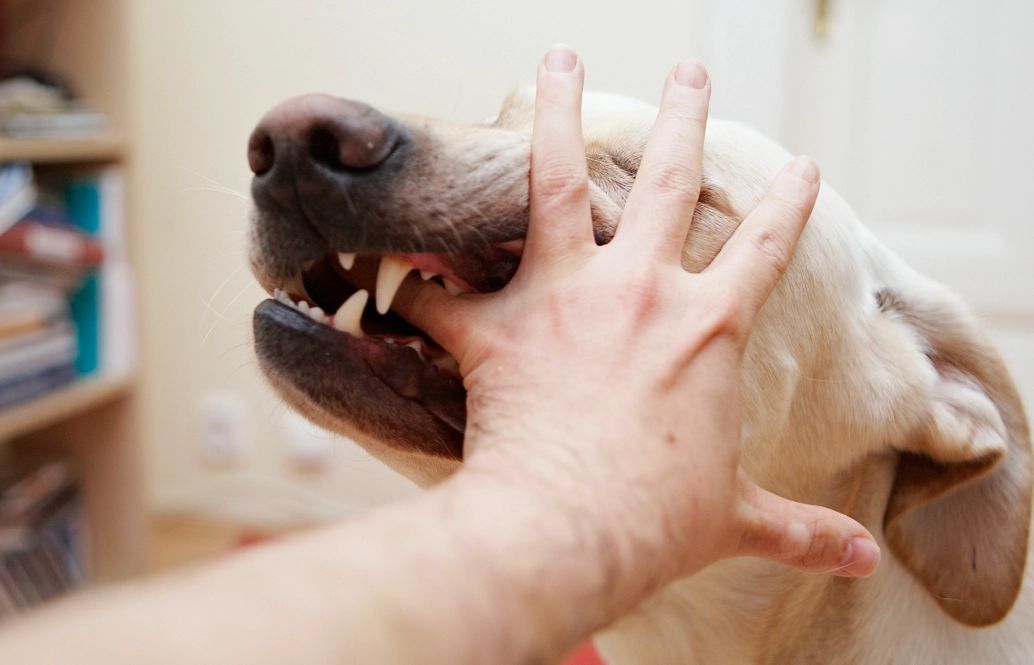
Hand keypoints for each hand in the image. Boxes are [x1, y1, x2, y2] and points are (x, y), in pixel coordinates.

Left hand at [394, 45, 878, 609]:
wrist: (573, 534)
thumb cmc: (656, 525)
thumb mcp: (737, 519)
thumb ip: (797, 529)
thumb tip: (861, 563)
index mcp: (708, 328)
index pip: (766, 248)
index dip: (791, 205)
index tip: (804, 167)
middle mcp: (639, 291)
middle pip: (667, 179)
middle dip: (683, 118)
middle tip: (690, 71)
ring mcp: (562, 297)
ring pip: (555, 180)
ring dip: (555, 114)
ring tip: (556, 59)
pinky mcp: (495, 327)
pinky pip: (438, 295)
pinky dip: (414, 283)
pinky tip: (390, 264)